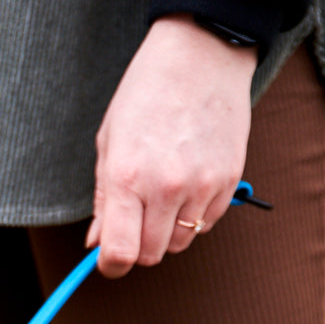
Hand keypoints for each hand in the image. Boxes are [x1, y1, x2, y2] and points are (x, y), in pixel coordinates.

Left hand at [87, 15, 255, 277]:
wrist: (200, 58)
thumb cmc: (145, 98)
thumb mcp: (109, 144)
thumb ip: (103, 201)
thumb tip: (95, 245)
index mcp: (127, 178)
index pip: (120, 254)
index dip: (110, 265)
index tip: (108, 259)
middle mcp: (166, 188)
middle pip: (150, 255)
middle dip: (137, 247)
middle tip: (135, 220)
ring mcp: (202, 185)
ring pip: (180, 243)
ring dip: (168, 232)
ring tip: (162, 196)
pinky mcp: (229, 180)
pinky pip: (207, 223)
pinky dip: (195, 216)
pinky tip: (188, 184)